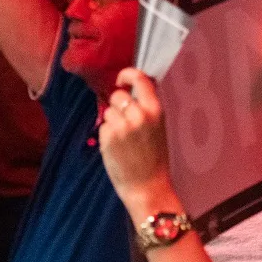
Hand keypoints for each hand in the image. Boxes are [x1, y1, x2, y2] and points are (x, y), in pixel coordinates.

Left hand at [98, 69, 174, 209]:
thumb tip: (130, 90)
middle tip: (125, 123)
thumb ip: (146, 108)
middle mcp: (139, 115)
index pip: (140, 78)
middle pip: (118, 96)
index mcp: (156, 110)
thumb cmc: (154, 158)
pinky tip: (116, 148)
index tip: (121, 80)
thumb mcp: (158, 127)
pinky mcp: (108, 137)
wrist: (147, 186)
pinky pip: (103, 126)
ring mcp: (122, 126)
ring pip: (108, 111)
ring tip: (122, 139)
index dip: (127, 74)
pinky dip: (106, 135)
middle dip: (117, 106)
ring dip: (112, 122)